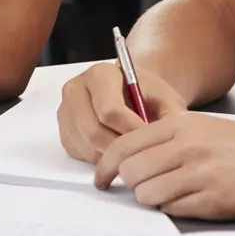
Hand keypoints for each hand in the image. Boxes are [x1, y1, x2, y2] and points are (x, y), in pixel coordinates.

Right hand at [57, 61, 185, 165]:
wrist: (131, 93)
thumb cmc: (147, 95)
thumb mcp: (165, 97)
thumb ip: (169, 115)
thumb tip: (166, 138)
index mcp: (100, 74)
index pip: (109, 110)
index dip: (131, 130)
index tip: (149, 139)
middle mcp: (76, 90)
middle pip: (94, 132)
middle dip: (121, 148)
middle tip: (141, 153)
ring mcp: (66, 112)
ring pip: (87, 147)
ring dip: (112, 158)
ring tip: (133, 153)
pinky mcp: (64, 132)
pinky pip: (81, 155)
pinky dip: (102, 161)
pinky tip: (118, 152)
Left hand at [96, 111, 234, 218]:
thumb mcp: (206, 128)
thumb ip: (169, 139)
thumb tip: (132, 160)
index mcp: (182, 125)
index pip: (124, 145)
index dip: (105, 166)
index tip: (100, 179)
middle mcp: (187, 147)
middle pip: (132, 172)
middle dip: (131, 185)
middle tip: (142, 188)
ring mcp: (200, 174)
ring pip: (148, 195)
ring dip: (153, 199)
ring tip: (173, 193)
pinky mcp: (214, 200)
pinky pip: (175, 210)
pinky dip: (176, 209)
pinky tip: (193, 200)